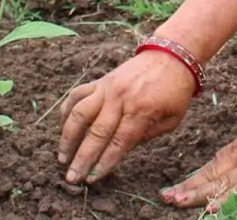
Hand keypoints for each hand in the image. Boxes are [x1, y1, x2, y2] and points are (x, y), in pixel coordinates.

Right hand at [56, 50, 196, 183]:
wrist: (171, 56)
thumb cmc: (174, 91)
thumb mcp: (172, 119)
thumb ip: (147, 136)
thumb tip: (121, 151)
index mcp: (142, 110)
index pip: (119, 142)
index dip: (104, 162)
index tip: (92, 179)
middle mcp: (121, 98)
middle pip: (97, 132)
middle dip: (82, 158)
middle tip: (72, 178)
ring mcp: (107, 88)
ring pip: (80, 113)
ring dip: (67, 137)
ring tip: (62, 157)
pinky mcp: (100, 81)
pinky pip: (76, 95)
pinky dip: (66, 111)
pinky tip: (62, 129)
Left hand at [161, 72, 236, 210]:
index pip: (214, 166)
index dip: (196, 178)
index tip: (178, 187)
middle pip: (211, 174)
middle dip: (189, 187)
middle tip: (167, 197)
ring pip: (221, 182)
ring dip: (198, 194)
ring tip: (176, 201)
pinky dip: (227, 198)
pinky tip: (212, 207)